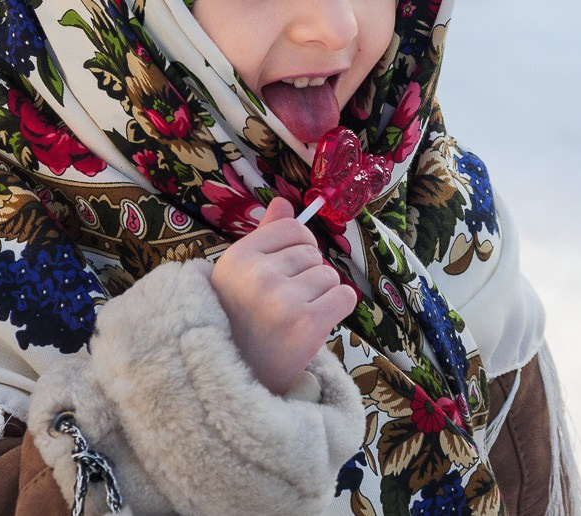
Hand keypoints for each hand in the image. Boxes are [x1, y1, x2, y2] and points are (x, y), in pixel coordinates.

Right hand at [210, 197, 357, 394]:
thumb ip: (264, 236)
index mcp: (238, 258)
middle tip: (284, 303)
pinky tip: (316, 322)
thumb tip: (284, 203)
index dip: (298, 247)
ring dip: (322, 295)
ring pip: (330, 277)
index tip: (288, 268)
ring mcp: (283, 300)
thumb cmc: (240, 320)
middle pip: (313, 254)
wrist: (235, 379)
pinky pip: (345, 297)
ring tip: (295, 315)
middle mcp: (259, 275)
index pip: (292, 229)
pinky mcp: (307, 324)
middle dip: (308, 275)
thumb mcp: (240, 274)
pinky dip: (337, 309)